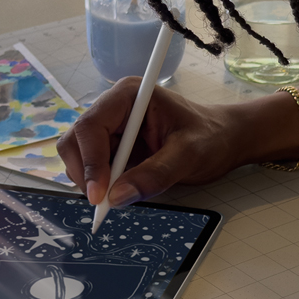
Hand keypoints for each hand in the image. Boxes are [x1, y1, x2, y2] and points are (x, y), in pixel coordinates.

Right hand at [58, 78, 256, 206]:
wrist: (222, 140)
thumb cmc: (211, 137)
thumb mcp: (189, 155)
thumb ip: (155, 174)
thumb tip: (118, 196)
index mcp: (129, 96)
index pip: (92, 126)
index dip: (89, 161)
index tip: (99, 194)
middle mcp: (113, 109)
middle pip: (76, 140)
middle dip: (84, 173)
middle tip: (103, 203)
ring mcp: (111, 129)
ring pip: (79, 156)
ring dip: (89, 181)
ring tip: (115, 198)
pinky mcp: (113, 149)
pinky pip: (92, 169)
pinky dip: (98, 185)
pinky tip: (118, 193)